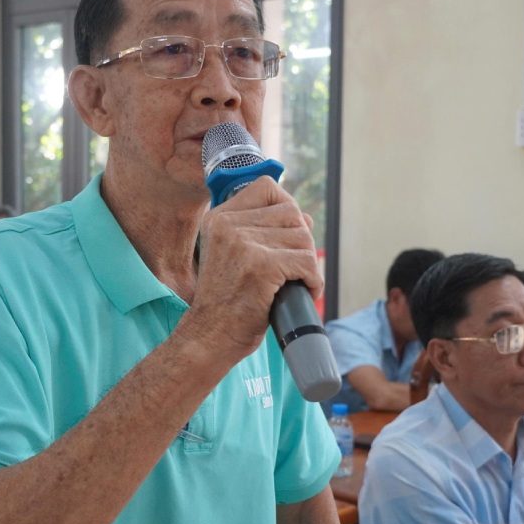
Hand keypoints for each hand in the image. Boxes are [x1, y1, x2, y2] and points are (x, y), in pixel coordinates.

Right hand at [188, 176, 319, 357]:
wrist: (210, 336)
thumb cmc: (227, 300)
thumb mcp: (234, 256)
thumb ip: (264, 231)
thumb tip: (305, 217)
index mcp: (218, 218)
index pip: (266, 188)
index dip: (286, 208)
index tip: (285, 236)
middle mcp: (228, 225)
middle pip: (291, 213)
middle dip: (300, 241)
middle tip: (292, 268)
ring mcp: (244, 244)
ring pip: (303, 238)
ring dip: (307, 263)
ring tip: (294, 282)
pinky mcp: (262, 266)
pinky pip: (307, 262)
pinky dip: (313, 281)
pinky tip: (302, 292)